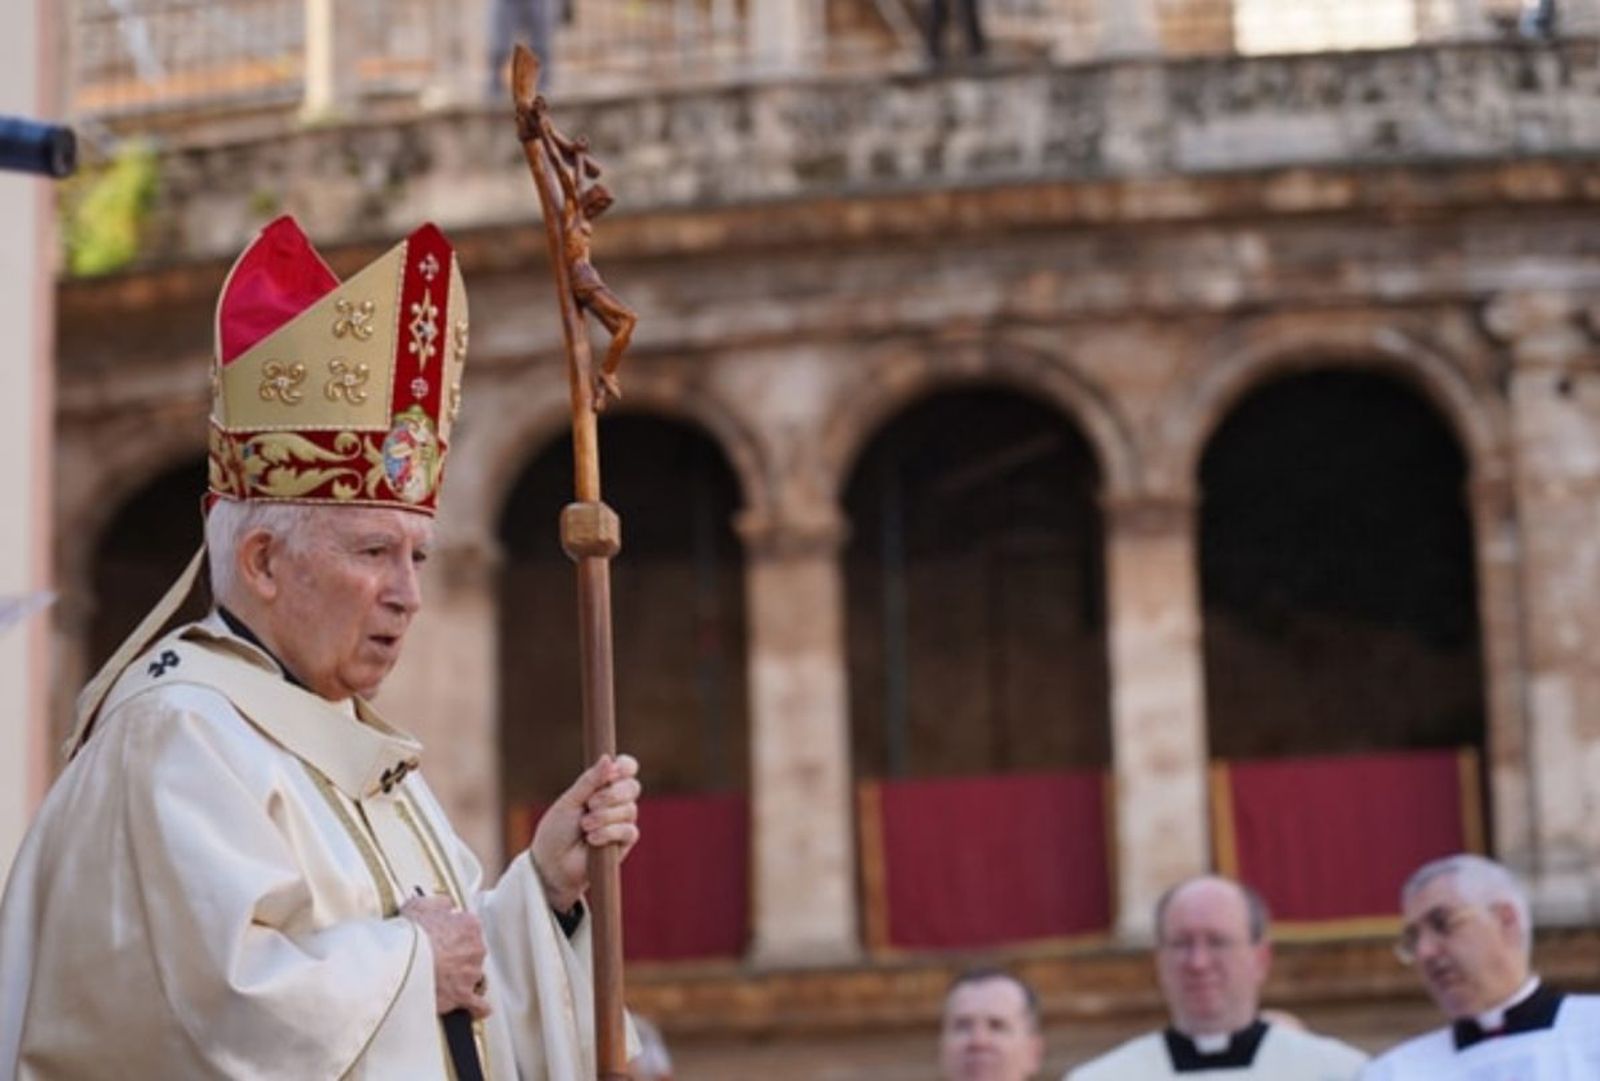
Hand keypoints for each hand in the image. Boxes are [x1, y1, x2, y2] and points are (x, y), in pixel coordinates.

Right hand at [401, 894, 491, 1018]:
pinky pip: (477, 1004)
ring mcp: (471, 973)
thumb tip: (446, 905)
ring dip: (462, 979)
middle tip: (439, 959)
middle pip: (472, 952)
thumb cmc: (411, 933)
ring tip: (445, 981)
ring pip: (473, 976)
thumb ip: (439, 904)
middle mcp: (476, 948)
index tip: (444, 937)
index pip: (469, 927)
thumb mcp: (421, 905)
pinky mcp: (462, 995)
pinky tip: (477, 1008)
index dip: (454, 933)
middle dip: (458, 956)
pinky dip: (477, 1007)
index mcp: (469, 925)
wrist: (404, 959)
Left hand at [530, 754, 641, 911]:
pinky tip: (593, 839)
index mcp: (602, 786)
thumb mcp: (569, 801)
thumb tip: (608, 758)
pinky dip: (609, 833)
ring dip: (605, 816)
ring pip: (630, 809)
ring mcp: (621, 821)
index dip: (625, 767)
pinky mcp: (624, 842)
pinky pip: (629, 831)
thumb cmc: (556, 831)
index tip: (613, 771)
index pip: (626, 768)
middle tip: (590, 803)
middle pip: (632, 787)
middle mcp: (615, 801)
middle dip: (612, 794)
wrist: (552, 865)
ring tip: (585, 826)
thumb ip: (590, 781)